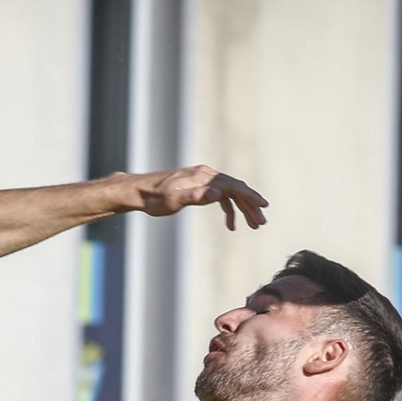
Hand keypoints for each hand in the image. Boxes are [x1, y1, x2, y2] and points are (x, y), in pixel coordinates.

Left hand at [136, 165, 268, 230]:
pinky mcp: (197, 187)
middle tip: (261, 222)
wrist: (138, 192)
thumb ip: (197, 196)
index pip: (233, 185)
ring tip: (253, 225)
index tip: (263, 206)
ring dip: (242, 209)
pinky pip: (219, 197)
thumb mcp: (174, 200)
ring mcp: (202, 180)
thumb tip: (219, 193)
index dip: (250, 196)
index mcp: (203, 177)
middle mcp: (205, 175)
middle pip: (235, 189)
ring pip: (229, 194)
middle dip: (250, 206)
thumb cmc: (154, 198)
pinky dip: (228, 209)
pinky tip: (231, 224)